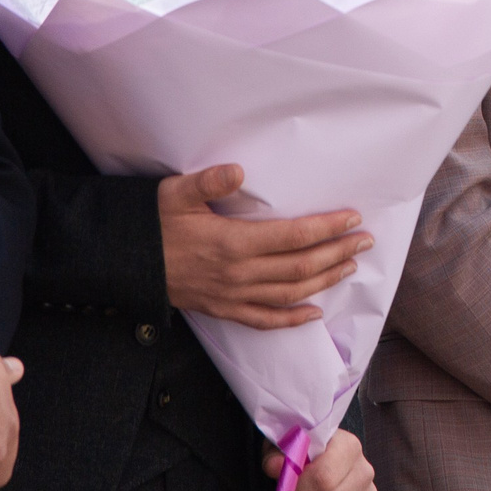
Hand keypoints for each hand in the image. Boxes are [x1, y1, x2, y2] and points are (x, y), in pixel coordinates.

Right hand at [160, 166, 372, 328]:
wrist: (125, 261)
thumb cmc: (153, 222)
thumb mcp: (175, 194)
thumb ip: (208, 182)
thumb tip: (238, 170)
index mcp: (233, 242)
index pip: (294, 236)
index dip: (327, 228)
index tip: (353, 218)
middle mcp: (239, 273)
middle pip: (301, 266)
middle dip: (338, 253)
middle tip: (365, 240)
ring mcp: (232, 295)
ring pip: (290, 294)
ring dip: (325, 280)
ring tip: (350, 265)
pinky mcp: (223, 309)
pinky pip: (264, 320)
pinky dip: (292, 320)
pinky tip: (314, 314)